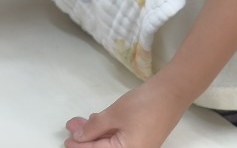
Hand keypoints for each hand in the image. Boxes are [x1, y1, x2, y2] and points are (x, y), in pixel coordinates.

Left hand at [63, 83, 186, 147]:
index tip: (66, 140)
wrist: (170, 94)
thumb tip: (79, 137)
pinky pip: (119, 137)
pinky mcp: (141, 138)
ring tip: (79, 122)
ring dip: (94, 133)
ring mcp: (138, 146)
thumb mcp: (113, 115)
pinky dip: (106, 130)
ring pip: (110, 142)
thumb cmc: (142, 106)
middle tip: (70, 128)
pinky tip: (95, 121)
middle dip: (86, 139)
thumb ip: (94, 128)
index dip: (80, 146)